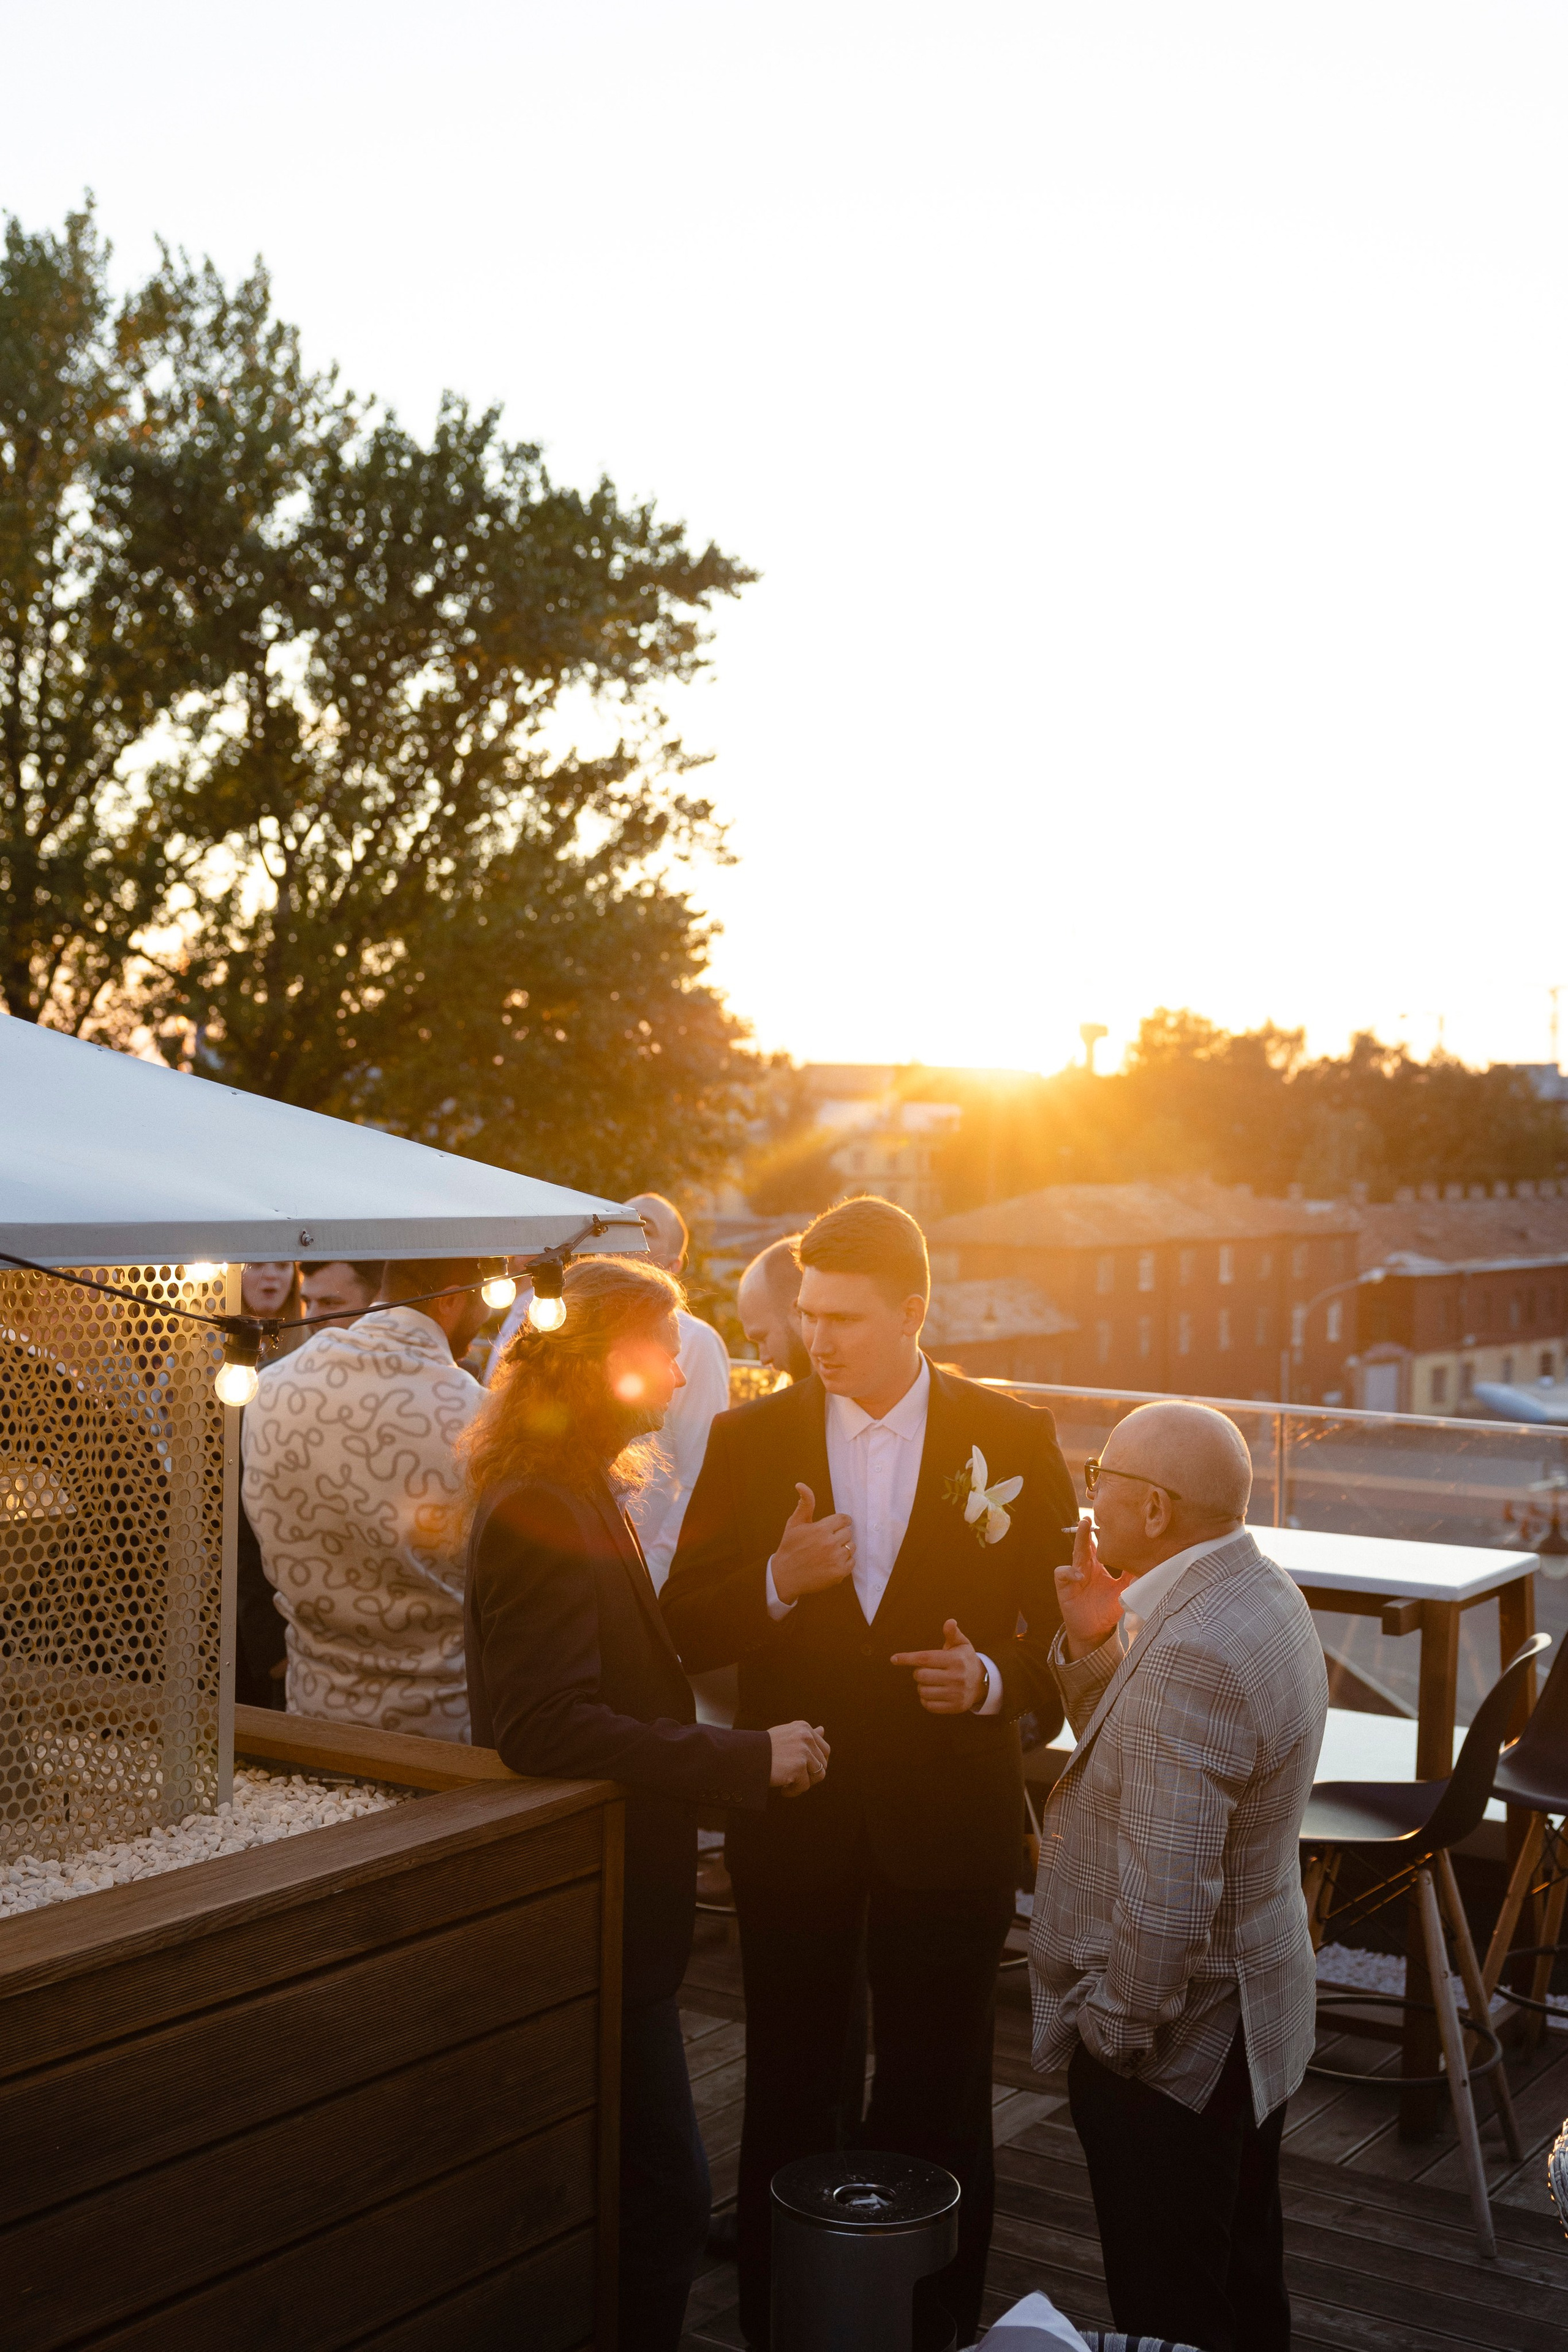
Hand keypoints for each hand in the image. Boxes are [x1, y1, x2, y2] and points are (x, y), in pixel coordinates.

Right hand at [768, 1719, 829, 1797]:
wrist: (746, 1756)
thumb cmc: (765, 1747)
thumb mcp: (787, 1735)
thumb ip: (806, 1734)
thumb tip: (822, 1730)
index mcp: (804, 1728)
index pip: (825, 1750)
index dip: (817, 1764)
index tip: (805, 1770)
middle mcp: (806, 1737)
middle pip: (823, 1764)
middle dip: (811, 1775)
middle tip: (796, 1779)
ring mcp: (803, 1751)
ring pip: (818, 1776)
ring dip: (804, 1783)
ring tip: (789, 1784)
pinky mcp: (798, 1767)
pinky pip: (804, 1786)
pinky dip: (794, 1791)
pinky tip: (783, 1789)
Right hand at [771, 1483, 856, 1604]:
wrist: (785, 1576)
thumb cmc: (790, 1548)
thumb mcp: (794, 1524)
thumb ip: (805, 1504)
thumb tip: (801, 1485)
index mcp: (821, 1529)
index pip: (843, 1519)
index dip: (841, 1522)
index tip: (838, 1525)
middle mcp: (830, 1543)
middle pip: (848, 1533)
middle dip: (840, 1535)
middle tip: (828, 1541)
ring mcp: (835, 1559)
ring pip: (851, 1547)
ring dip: (843, 1548)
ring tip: (829, 1552)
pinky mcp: (839, 1573)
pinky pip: (852, 1562)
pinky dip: (845, 1562)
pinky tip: (831, 1562)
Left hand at [890, 1618, 986, 1714]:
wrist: (982, 1683)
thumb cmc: (965, 1660)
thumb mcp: (961, 1644)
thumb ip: (952, 1633)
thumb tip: (949, 1621)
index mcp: (956, 1660)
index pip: (925, 1658)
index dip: (907, 1658)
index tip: (894, 1659)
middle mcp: (957, 1677)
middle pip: (921, 1675)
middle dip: (918, 1672)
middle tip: (926, 1670)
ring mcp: (956, 1694)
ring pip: (922, 1691)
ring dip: (921, 1686)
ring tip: (931, 1681)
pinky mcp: (954, 1707)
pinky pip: (928, 1705)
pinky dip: (925, 1699)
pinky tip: (932, 1693)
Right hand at [1054, 1517, 1128, 1659]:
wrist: (1094, 1631)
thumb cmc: (1107, 1610)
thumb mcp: (1122, 1592)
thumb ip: (1131, 1578)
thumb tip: (1146, 1563)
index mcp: (1097, 1566)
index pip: (1098, 1546)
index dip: (1100, 1534)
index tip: (1109, 1521)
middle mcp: (1085, 1568)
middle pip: (1084, 1545)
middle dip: (1085, 1530)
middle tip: (1088, 1517)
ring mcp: (1073, 1576)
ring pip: (1074, 1553)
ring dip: (1078, 1540)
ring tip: (1083, 1528)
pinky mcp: (1064, 1587)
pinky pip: (1062, 1573)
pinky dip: (1070, 1572)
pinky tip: (1080, 1576)